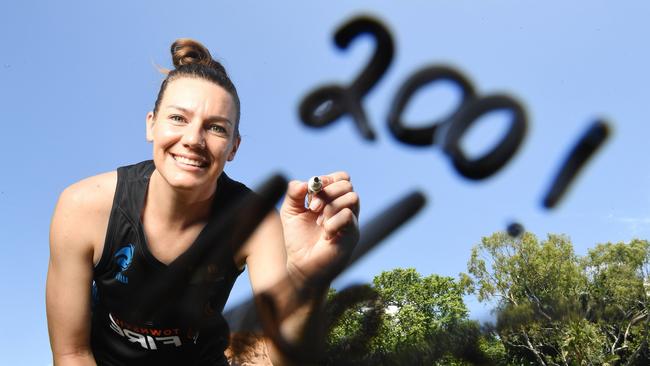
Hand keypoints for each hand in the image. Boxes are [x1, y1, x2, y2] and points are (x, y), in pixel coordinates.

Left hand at [280, 172, 359, 286]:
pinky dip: (333, 221)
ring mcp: (350, 221)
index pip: (340, 178)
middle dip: (327, 192)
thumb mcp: (290, 212)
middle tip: (313, 208)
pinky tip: (326, 233)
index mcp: (332, 200)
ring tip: (319, 221)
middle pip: (347, 184)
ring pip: (352, 197)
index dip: (326, 179)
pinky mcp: (352, 234)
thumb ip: (294, 193)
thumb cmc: (298, 240)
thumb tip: (304, 183)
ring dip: (331, 206)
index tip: (310, 193)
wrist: (301, 266)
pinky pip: (348, 216)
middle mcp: (343, 208)